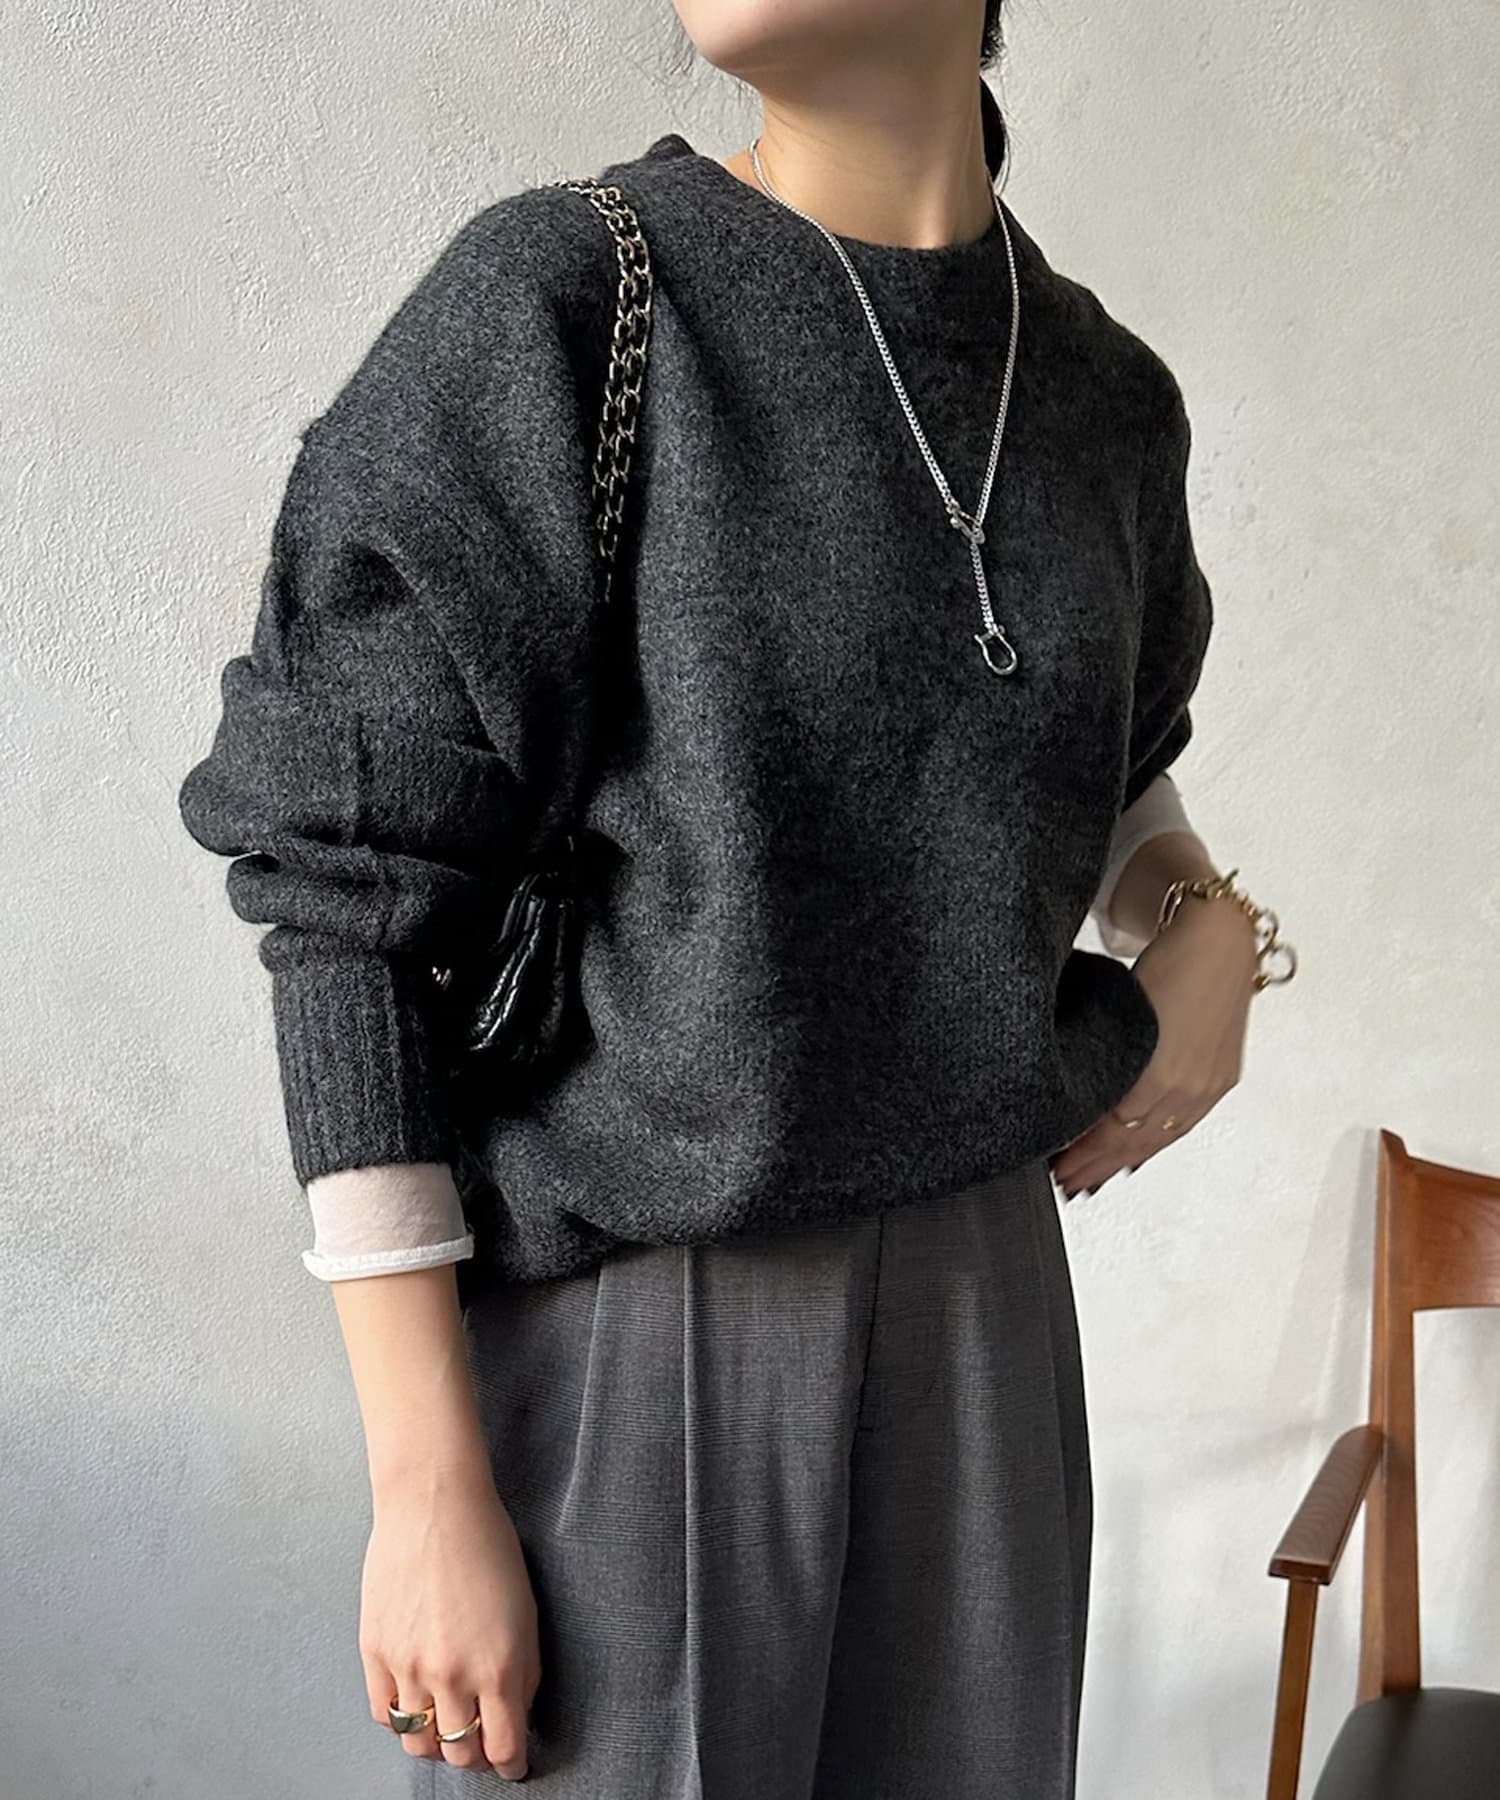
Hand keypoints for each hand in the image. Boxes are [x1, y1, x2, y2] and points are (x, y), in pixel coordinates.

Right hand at [361, 1459, 540, 1780]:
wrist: (433, 1504)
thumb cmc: (485, 1544)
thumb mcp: (526, 1609)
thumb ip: (524, 1669)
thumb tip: (517, 1712)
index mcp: (500, 1664)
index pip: (504, 1747)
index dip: (511, 1765)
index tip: (513, 1765)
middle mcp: (453, 1674)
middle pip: (462, 1753)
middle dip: (477, 1757)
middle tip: (483, 1747)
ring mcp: (410, 1667)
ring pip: (420, 1743)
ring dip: (439, 1744)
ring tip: (449, 1729)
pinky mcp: (376, 1653)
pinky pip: (386, 1715)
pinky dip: (402, 1722)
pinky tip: (417, 1707)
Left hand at [1049, 897, 1258, 1197]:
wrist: (1221, 939)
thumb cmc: (1171, 961)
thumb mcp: (1122, 1009)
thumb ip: (1106, 1058)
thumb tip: (1082, 1098)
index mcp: (1158, 1071)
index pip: (1112, 1130)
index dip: (1083, 1151)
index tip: (1056, 1164)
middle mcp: (1187, 1086)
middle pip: (1134, 1141)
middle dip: (1097, 1164)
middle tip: (1066, 1181)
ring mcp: (1208, 1086)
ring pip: (1158, 1138)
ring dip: (1123, 1160)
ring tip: (1093, 1177)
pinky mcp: (1221, 1079)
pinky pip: (1183, 1125)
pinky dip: (1155, 1144)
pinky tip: (1137, 1156)